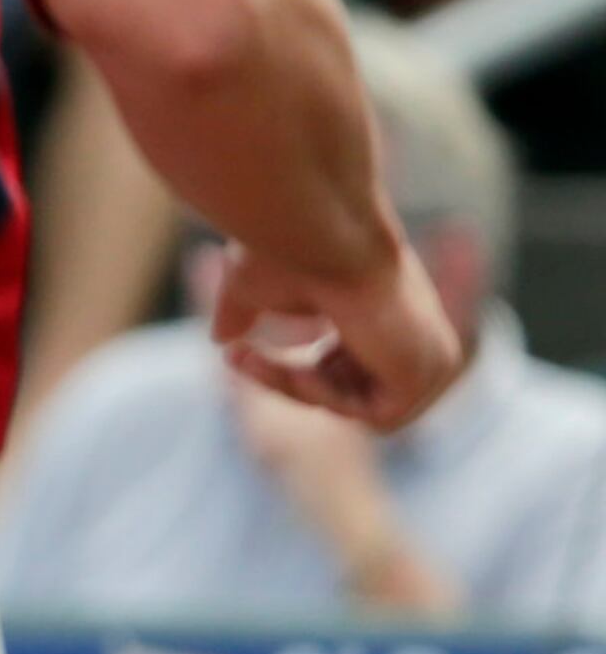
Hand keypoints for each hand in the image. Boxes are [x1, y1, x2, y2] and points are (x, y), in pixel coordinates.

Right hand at [208, 240, 462, 434]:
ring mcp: (430, 352)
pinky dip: (332, 401)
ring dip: (302, 390)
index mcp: (386, 312)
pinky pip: (378, 418)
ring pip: (358, 406)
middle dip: (288, 383)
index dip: (286, 373)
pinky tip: (310, 368)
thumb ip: (244, 315)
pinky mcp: (432, 371)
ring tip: (266, 360)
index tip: (235, 357)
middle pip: (347, 392)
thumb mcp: (255, 290)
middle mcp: (414, 332)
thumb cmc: (290, 251)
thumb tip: (221, 337)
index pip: (338, 368)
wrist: (321, 235)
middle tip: (238, 360)